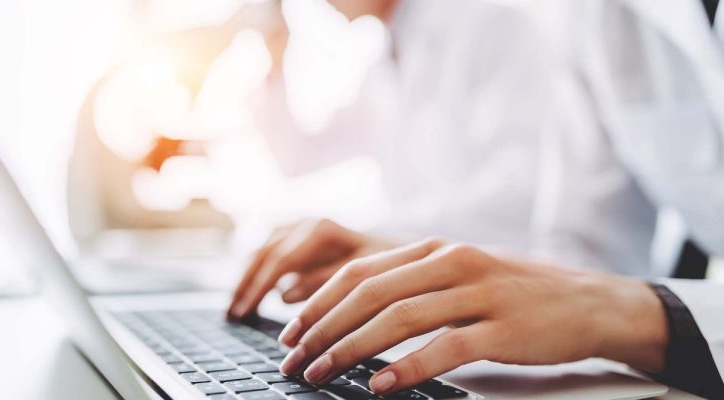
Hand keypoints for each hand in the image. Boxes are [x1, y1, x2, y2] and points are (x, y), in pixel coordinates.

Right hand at [228, 219, 394, 317]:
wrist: (409, 251)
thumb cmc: (393, 264)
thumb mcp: (367, 274)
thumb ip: (325, 282)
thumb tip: (284, 293)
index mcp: (321, 230)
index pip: (278, 260)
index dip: (258, 289)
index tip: (243, 314)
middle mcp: (308, 224)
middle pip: (264, 253)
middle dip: (247, 285)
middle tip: (233, 315)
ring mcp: (303, 228)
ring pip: (264, 250)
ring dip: (248, 278)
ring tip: (236, 307)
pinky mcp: (302, 239)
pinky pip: (272, 252)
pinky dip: (259, 272)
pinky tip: (252, 293)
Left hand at [276, 239, 668, 394]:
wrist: (589, 301)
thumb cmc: (515, 293)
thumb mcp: (461, 274)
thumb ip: (413, 284)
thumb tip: (354, 311)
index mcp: (434, 249)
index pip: (360, 272)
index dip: (319, 301)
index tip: (292, 330)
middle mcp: (451, 262)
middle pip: (369, 293)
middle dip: (324, 328)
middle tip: (294, 358)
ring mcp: (478, 293)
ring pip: (399, 318)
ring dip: (352, 347)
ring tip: (321, 372)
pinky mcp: (503, 328)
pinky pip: (445, 347)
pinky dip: (408, 367)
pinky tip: (381, 385)